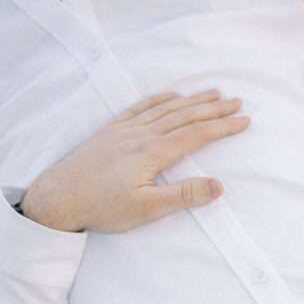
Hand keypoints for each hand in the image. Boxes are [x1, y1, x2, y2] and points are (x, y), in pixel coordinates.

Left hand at [20, 90, 250, 232]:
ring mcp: (125, 130)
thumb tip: (218, 186)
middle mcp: (141, 135)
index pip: (196, 135)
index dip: (222, 127)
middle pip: (184, 116)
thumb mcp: (147, 209)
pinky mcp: (112, 132)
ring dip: (192, 100)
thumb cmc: (103, 207)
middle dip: (213, 108)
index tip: (245, 121)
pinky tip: (171, 95)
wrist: (59, 197)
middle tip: (237, 102)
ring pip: (165, 109)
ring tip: (213, 94)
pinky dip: (160, 99)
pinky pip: (141, 108)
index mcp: (153, 153)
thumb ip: (183, 196)